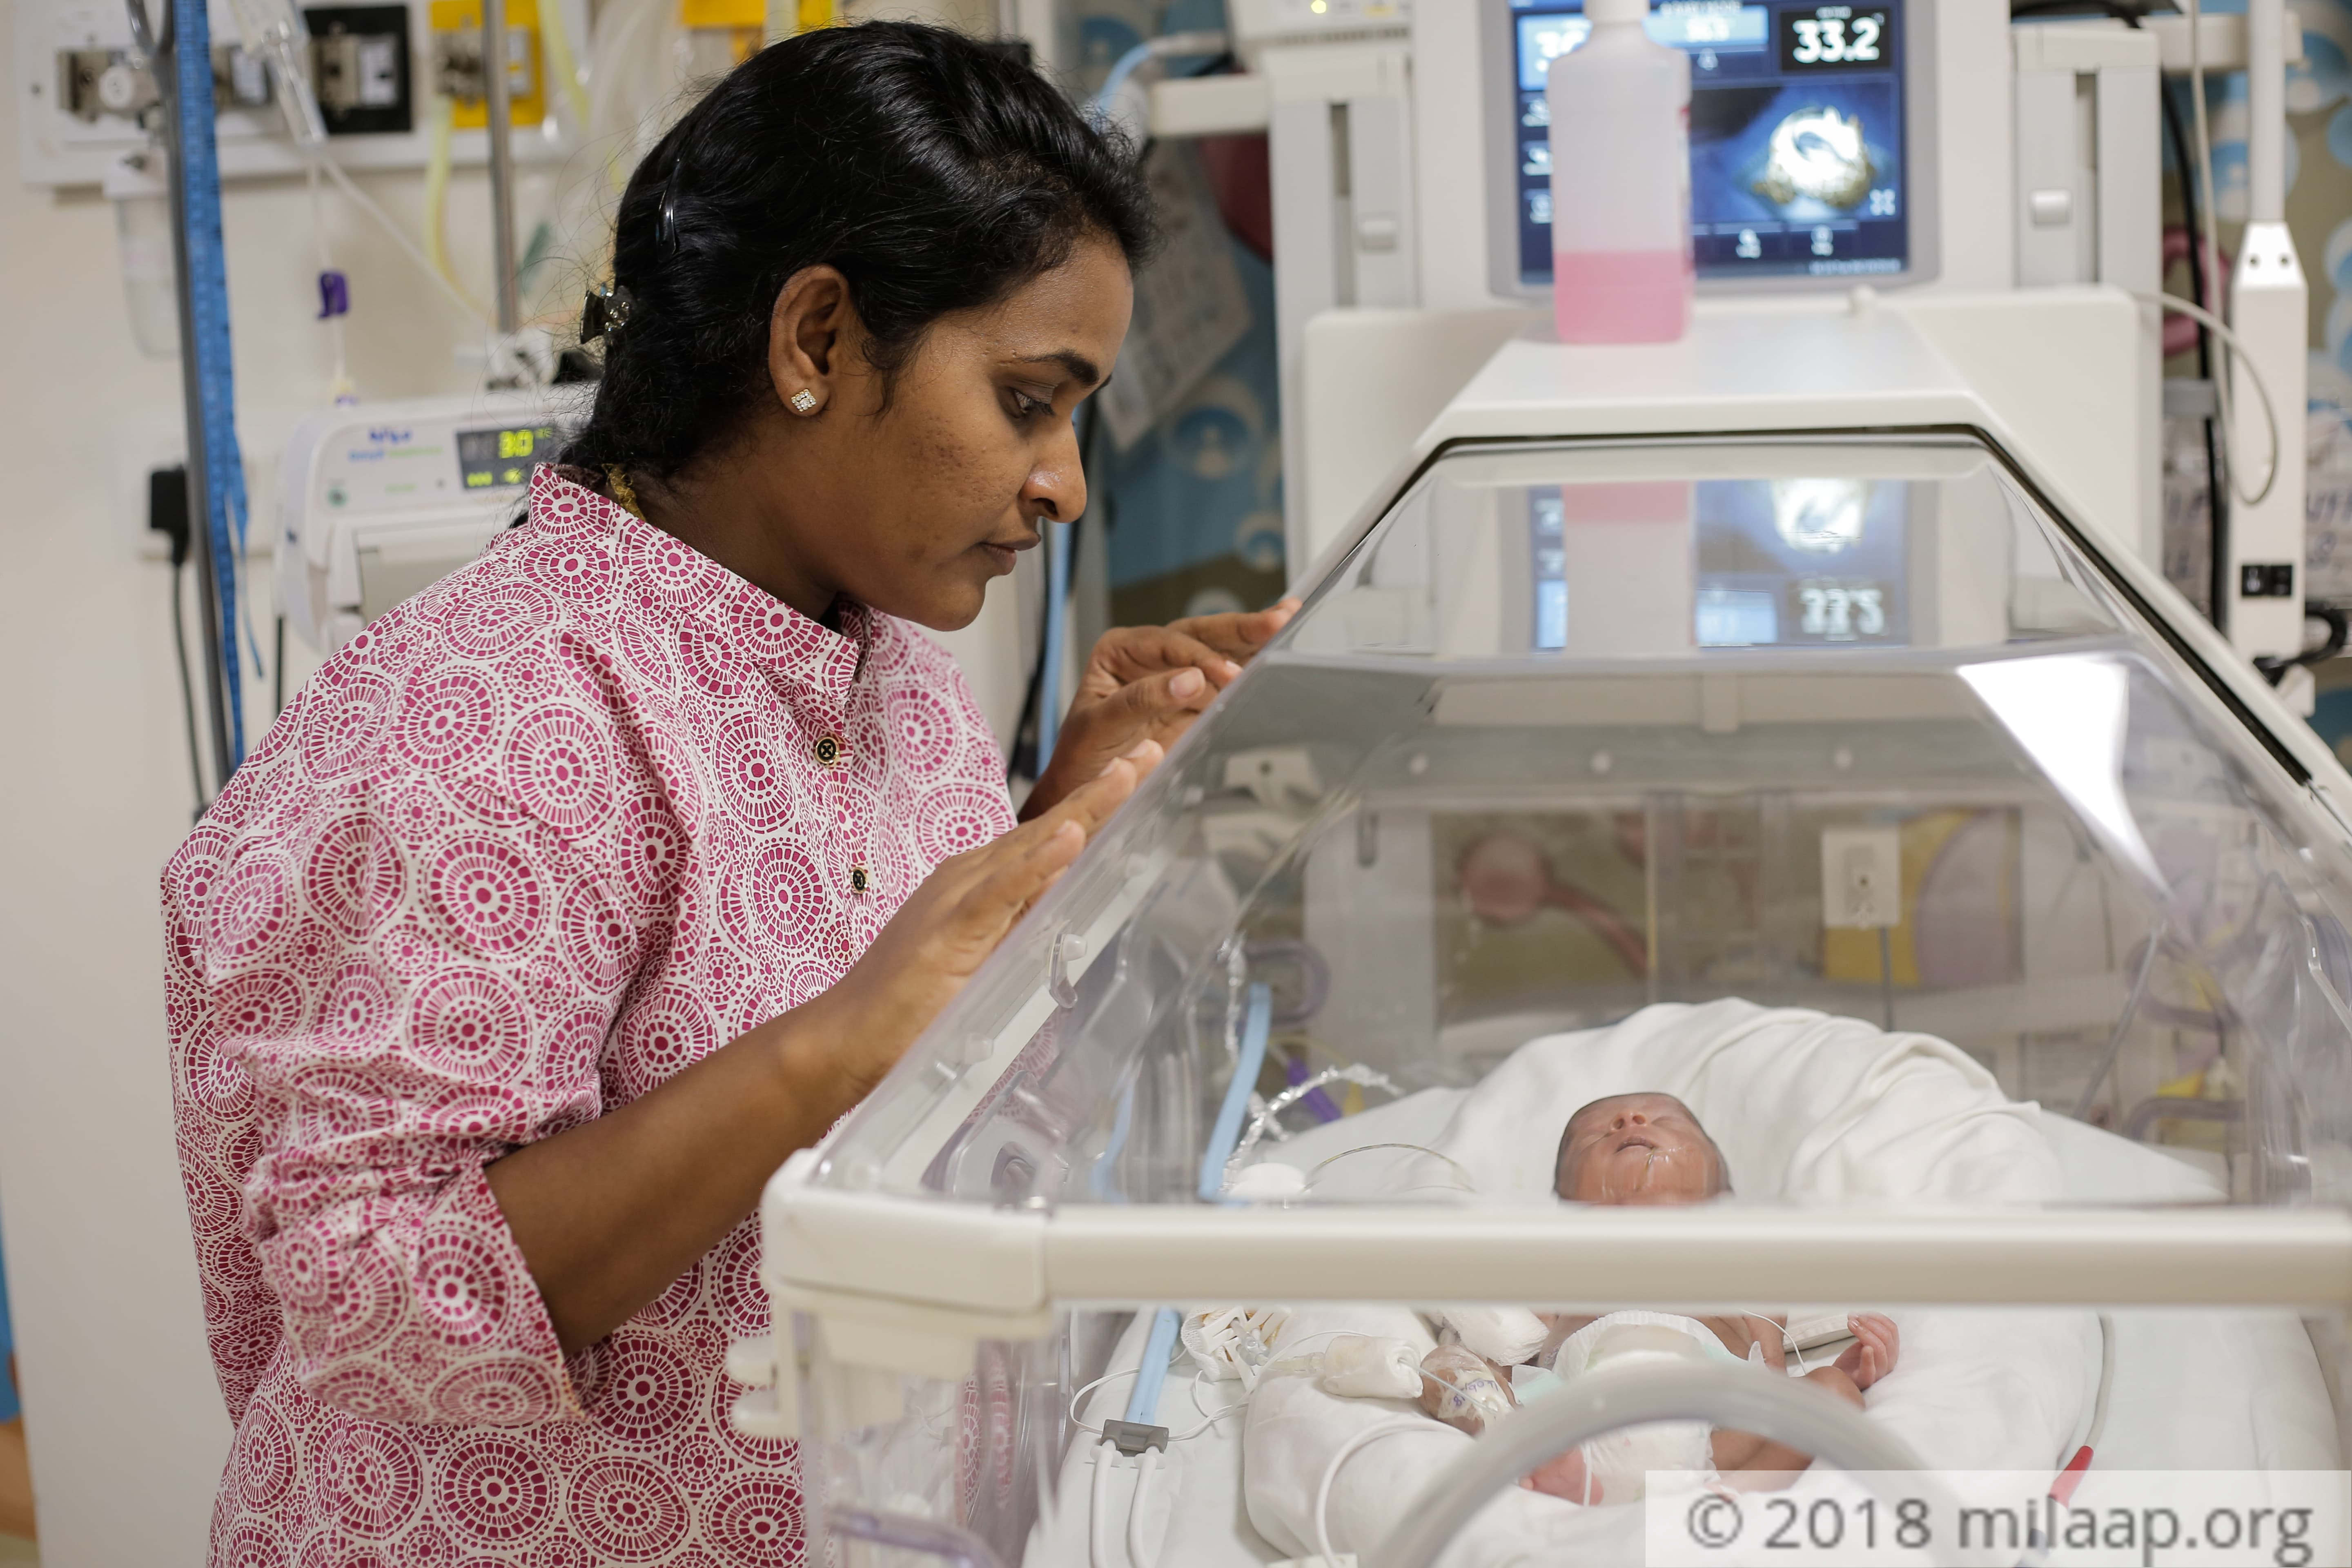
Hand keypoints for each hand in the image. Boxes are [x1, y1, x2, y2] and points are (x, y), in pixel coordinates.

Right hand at [816, 747, 1152, 1092]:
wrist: (845, 1038)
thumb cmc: (908, 1005)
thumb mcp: (985, 958)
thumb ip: (1022, 925)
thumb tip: (1067, 898)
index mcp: (979, 882)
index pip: (1048, 837)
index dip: (1094, 806)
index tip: (1137, 772)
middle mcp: (969, 876)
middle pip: (1048, 827)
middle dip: (1102, 791)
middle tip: (1151, 752)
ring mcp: (957, 897)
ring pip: (1031, 844)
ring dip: (1083, 810)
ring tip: (1127, 775)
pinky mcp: (949, 928)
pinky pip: (1001, 890)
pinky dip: (1038, 863)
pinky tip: (1070, 838)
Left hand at [1022, 599, 1299, 819]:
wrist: (1082, 793)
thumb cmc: (1080, 758)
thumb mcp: (1099, 728)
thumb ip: (1141, 700)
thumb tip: (1191, 680)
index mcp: (1120, 650)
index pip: (1167, 644)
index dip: (1199, 657)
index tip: (1225, 676)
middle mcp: (1149, 655)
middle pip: (1199, 635)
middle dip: (1240, 628)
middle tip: (1278, 618)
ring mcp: (1175, 676)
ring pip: (1217, 650)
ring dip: (1253, 638)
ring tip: (1288, 619)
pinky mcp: (1194, 701)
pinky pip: (1225, 680)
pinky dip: (1252, 666)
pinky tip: (1278, 650)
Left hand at [1834, 1313, 1898, 1389]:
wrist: (1839, 1378)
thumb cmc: (1852, 1361)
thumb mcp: (1865, 1342)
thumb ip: (1870, 1332)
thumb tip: (1865, 1315)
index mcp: (1891, 1351)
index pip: (1892, 1330)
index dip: (1878, 1318)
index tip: (1862, 1313)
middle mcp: (1888, 1362)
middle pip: (1886, 1337)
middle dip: (1869, 1323)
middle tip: (1853, 1318)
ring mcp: (1879, 1372)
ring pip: (1879, 1348)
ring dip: (1864, 1332)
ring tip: (1851, 1324)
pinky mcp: (1865, 1380)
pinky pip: (1870, 1369)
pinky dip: (1868, 1357)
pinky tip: (1864, 1348)